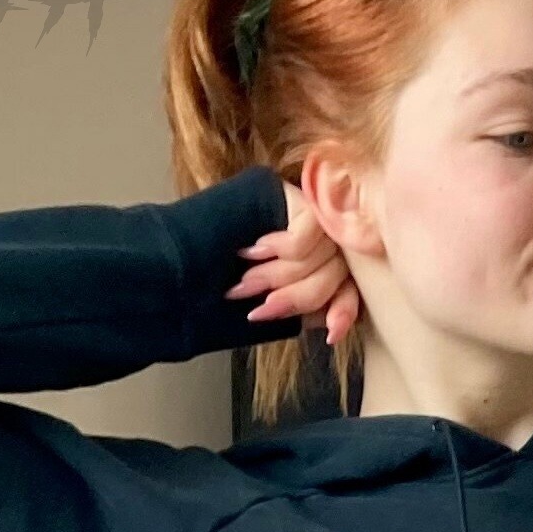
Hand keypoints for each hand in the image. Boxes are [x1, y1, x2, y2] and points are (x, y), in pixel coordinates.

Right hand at [228, 183, 360, 346]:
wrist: (184, 249)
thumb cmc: (222, 280)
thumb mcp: (268, 302)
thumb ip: (303, 312)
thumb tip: (331, 330)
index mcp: (325, 266)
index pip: (349, 290)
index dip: (342, 313)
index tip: (329, 335)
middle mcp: (328, 239)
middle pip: (333, 276)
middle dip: (294, 298)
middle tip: (259, 310)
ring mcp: (316, 214)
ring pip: (318, 258)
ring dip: (275, 277)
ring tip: (244, 283)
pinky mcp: (300, 196)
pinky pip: (304, 235)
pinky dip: (278, 249)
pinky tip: (253, 251)